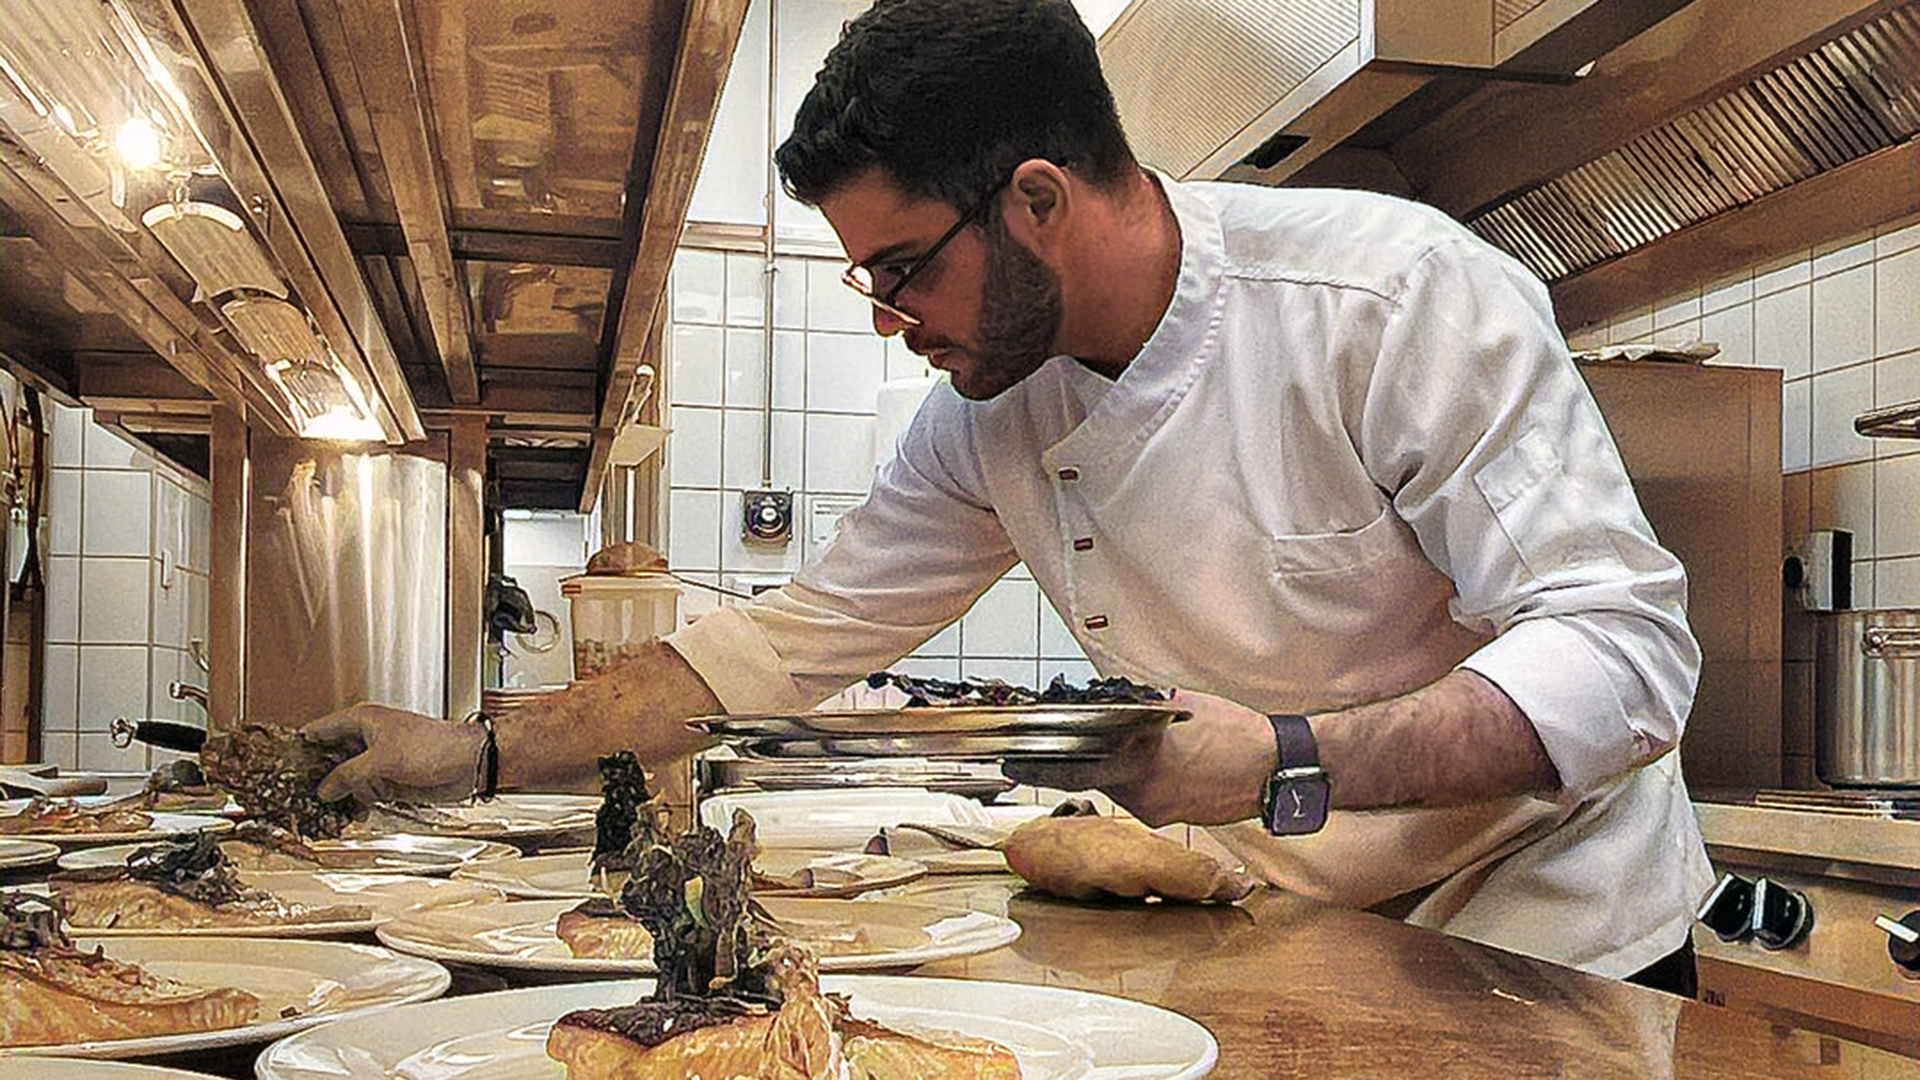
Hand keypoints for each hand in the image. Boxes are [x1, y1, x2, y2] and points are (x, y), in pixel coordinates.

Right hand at [303, 704, 484, 804]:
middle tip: (294, 797)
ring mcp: (377, 761)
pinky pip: (363, 793)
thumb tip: (323, 789)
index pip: (319, 732)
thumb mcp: (382, 761)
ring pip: (345, 780)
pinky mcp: (389, 781)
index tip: (280, 766)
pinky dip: (354, 804)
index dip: (299, 748)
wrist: (469, 764)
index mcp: (362, 722)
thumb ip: (348, 775)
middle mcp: (366, 740)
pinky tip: (346, 817)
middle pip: (329, 759)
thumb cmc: (434, 747)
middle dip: (315, 778)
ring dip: (335, 796)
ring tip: (317, 813)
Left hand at [1003, 689, 1274, 826]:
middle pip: (1093, 776)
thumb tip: (1105, 700)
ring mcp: (1155, 811)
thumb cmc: (1233, 731)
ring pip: (1118, 787)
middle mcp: (1141, 792)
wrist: (1277, 769)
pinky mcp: (1169, 819)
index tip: (1012, 762)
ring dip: (1118, 767)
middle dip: (1082, 759)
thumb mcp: (1179, 703)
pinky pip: (1140, 797)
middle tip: (1064, 745)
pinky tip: (1162, 764)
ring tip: (1141, 747)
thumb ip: (1137, 705)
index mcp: (1139, 759)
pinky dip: (1141, 780)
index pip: (1073, 766)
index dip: (1038, 765)